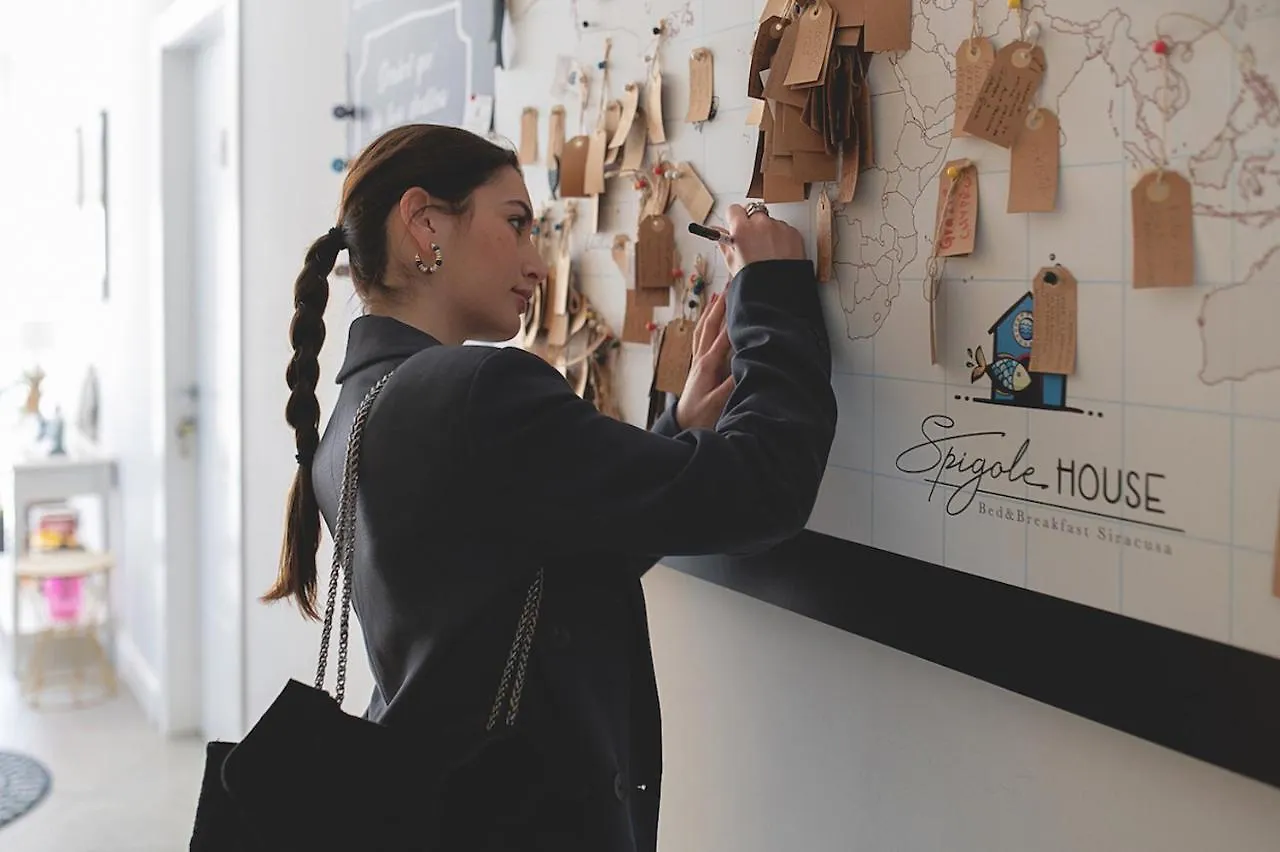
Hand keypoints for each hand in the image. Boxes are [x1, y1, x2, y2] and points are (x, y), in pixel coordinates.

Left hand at [675, 291, 734, 429]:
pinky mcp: (698, 366)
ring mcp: (697, 361)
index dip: (731, 317)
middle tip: (729, 285)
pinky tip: (709, 321)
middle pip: (709, 326)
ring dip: (710, 311)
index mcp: (707, 365)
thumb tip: (745, 365)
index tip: (740, 299)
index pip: (722, 336)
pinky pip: (701, 339)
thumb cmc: (700, 416)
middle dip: (719, 305)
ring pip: (703, 330)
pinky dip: (706, 325)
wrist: (683, 426)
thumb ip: (731, 385)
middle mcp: (700, 359)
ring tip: (717, 295)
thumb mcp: (718, 403)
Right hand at [716, 203, 806, 277]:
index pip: (734, 210)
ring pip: (770, 222)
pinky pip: (785, 230)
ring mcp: (778, 227)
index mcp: (742, 228)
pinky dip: (782, 238)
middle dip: (753, 224)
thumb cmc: (755, 280)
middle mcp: (761, 223)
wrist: (778, 290)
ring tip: (768, 252)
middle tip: (753, 241)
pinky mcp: (793, 233)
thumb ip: (724, 242)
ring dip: (768, 232)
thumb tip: (717, 232)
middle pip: (754, 213)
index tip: (736, 226)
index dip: (735, 219)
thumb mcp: (732, 262)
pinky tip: (779, 254)